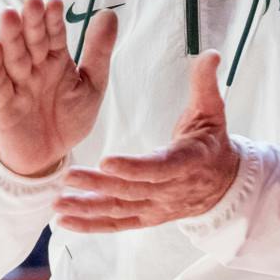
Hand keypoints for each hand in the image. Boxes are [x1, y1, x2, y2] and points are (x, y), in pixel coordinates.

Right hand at [0, 0, 116, 178]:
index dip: (53, 20)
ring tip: (9, 15)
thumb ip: (98, 51)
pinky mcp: (2, 103)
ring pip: (13, 57)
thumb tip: (109, 14)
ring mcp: (17, 84)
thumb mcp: (91, 85)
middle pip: (32, 41)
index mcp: (56, 61)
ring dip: (10, 36)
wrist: (47, 157)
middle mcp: (34, 68)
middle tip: (32, 1)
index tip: (55, 3)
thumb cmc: (68, 119)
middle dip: (31, 22)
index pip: (54, 35)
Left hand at [53, 50, 237, 231]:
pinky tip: (64, 220)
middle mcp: (169, 190)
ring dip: (87, 208)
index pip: (159, 169)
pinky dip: (89, 225)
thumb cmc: (211, 142)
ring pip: (118, 210)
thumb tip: (209, 54)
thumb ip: (204, 84)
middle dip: (98, 185)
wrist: (223, 184)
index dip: (133, 168)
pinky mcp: (144, 218)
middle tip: (67, 175)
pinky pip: (115, 223)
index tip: (106, 161)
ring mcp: (156, 208)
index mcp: (187, 162)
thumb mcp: (212, 112)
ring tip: (57, 202)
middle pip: (131, 191)